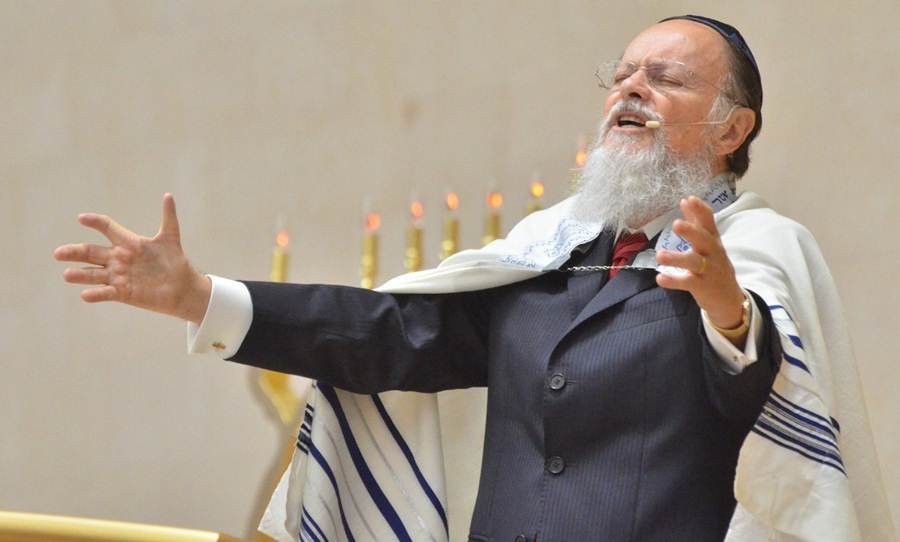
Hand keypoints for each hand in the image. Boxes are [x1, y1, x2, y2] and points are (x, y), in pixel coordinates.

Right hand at [54, 194, 211, 322]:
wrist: (182, 286)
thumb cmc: (174, 260)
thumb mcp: (170, 237)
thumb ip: (168, 217)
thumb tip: (168, 195)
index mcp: (128, 243)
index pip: (107, 228)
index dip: (95, 223)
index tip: (82, 218)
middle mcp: (118, 258)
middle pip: (92, 252)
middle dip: (75, 252)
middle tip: (58, 253)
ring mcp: (119, 276)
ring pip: (94, 274)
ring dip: (80, 275)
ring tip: (66, 274)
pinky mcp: (123, 293)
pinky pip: (106, 293)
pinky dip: (96, 294)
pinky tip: (84, 294)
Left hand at [655, 196, 745, 330]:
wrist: (729, 299)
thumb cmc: (714, 265)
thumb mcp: (709, 243)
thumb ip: (697, 223)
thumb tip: (686, 200)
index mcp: (713, 241)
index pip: (709, 223)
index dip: (700, 211)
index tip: (689, 199)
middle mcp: (713, 254)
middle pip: (704, 241)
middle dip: (692, 232)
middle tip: (676, 224)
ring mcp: (708, 270)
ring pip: (694, 263)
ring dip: (677, 258)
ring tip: (660, 256)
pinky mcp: (702, 287)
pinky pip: (687, 283)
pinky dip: (673, 281)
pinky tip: (660, 278)